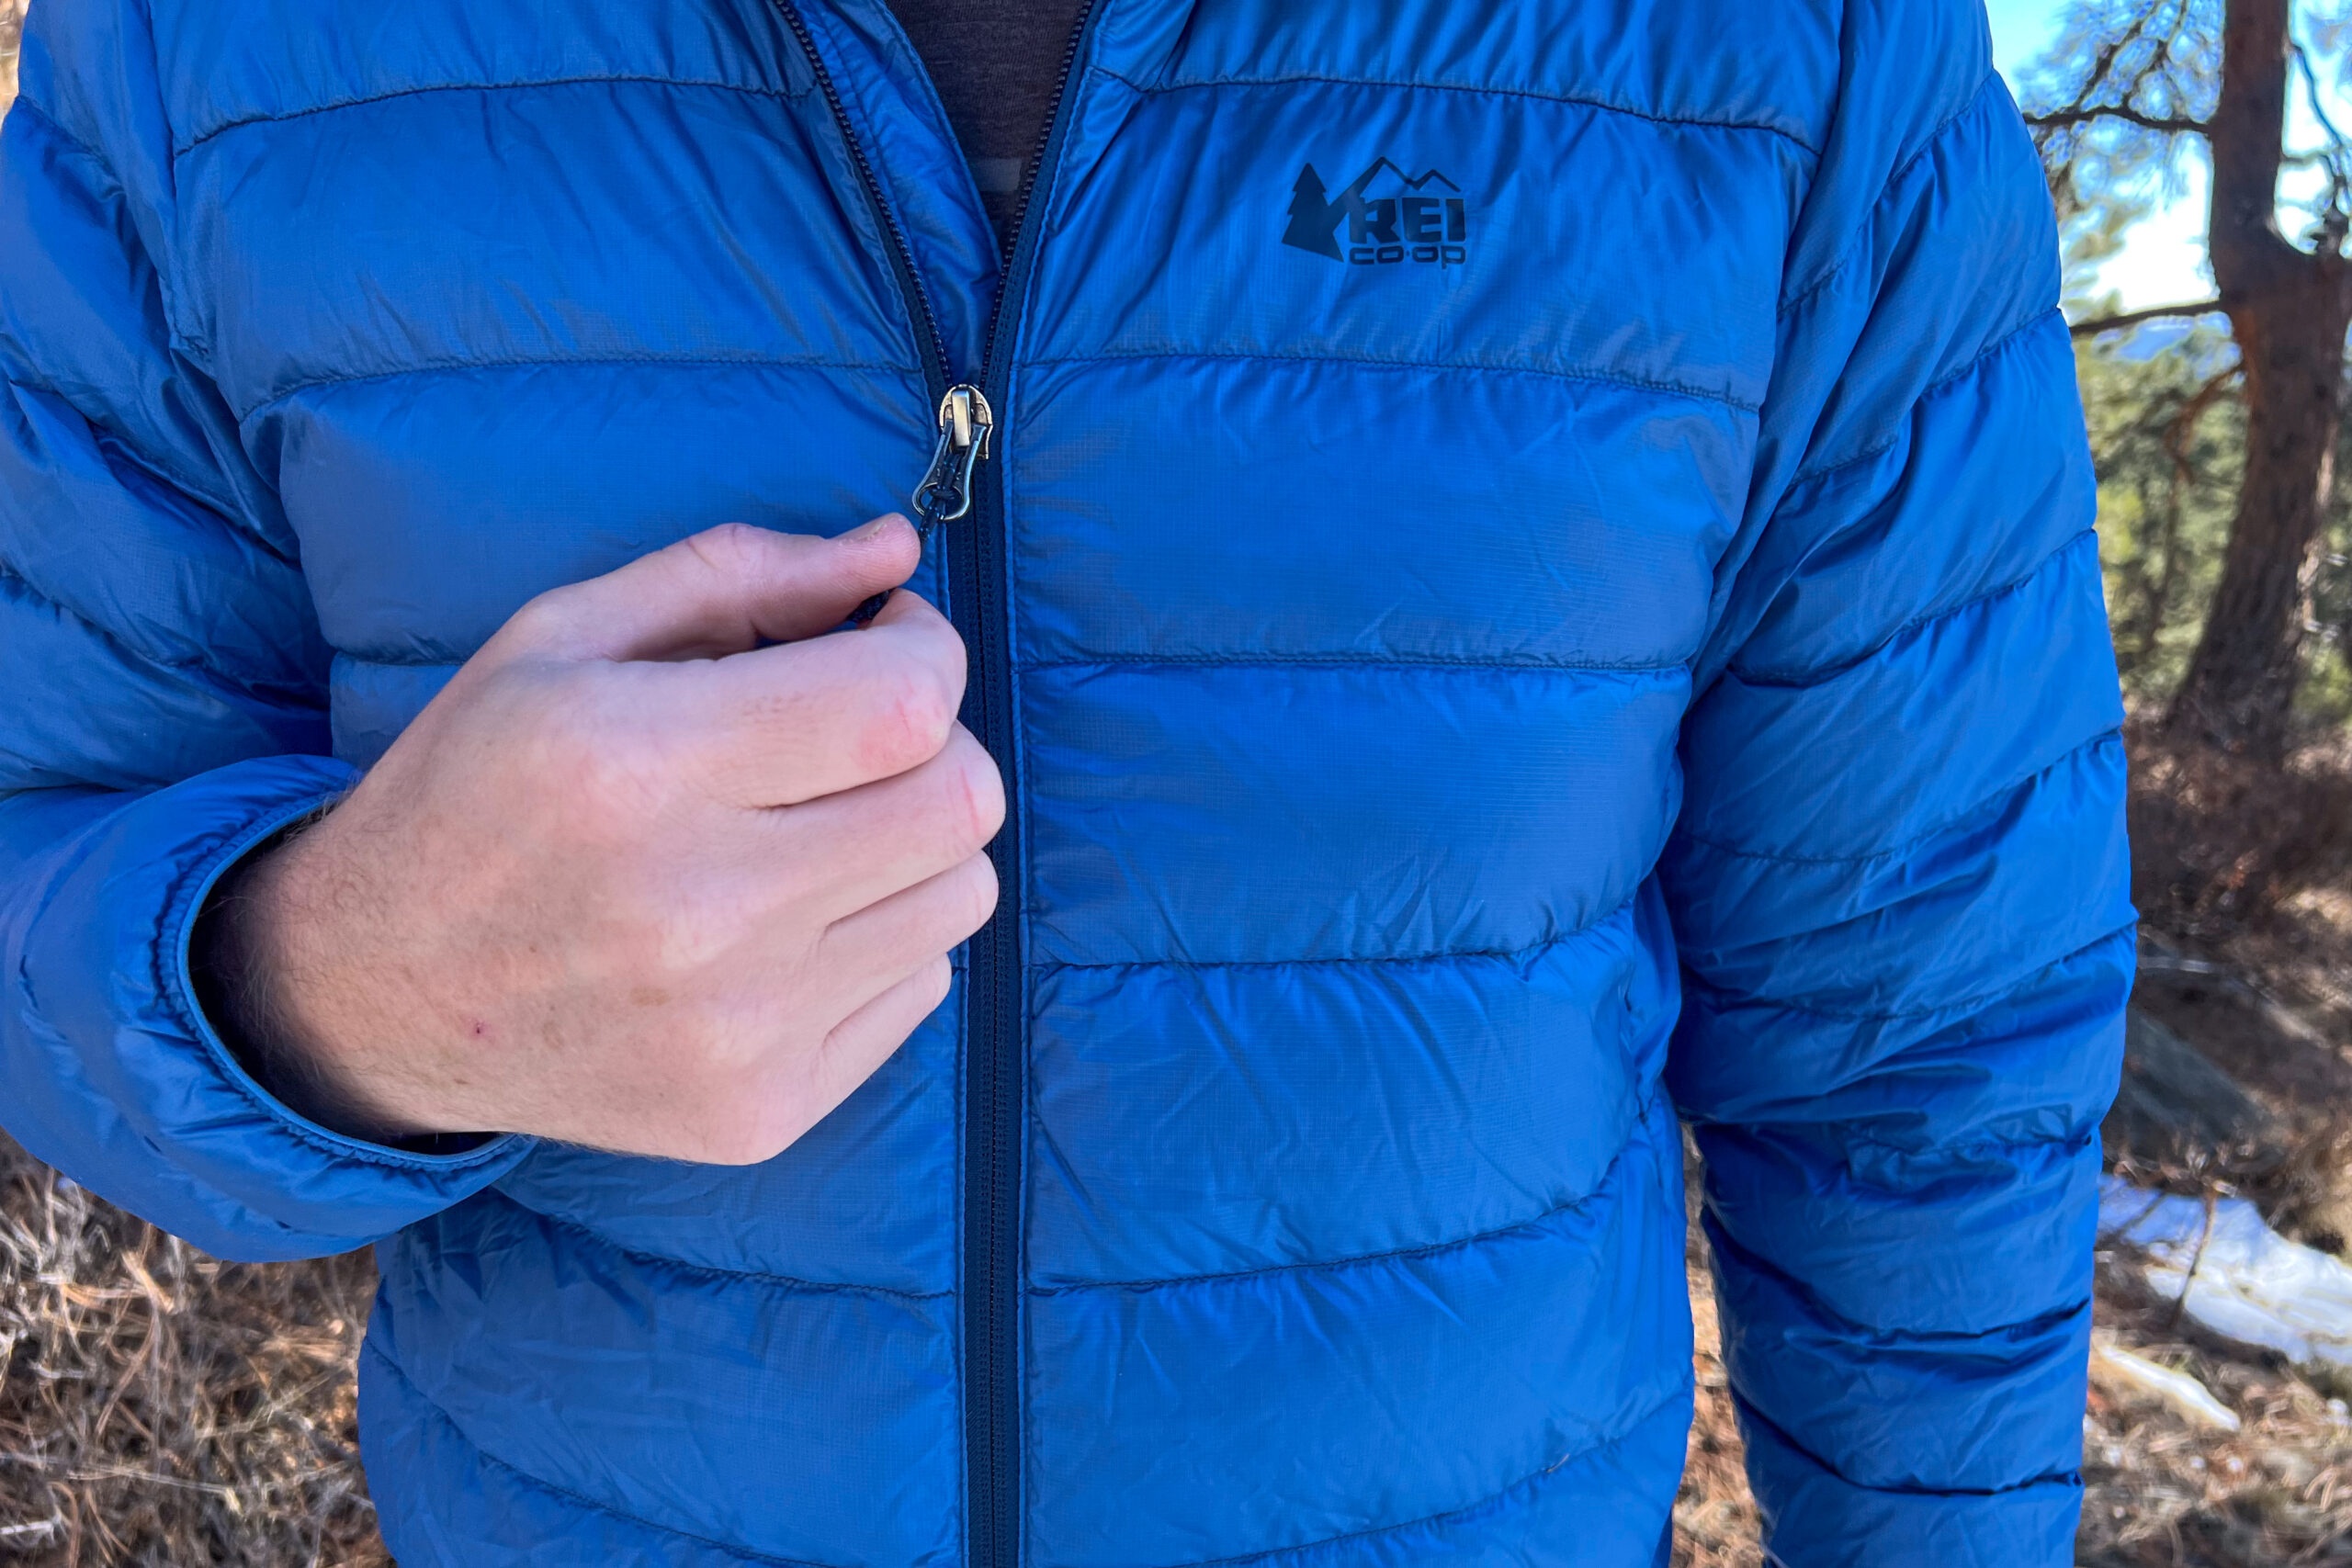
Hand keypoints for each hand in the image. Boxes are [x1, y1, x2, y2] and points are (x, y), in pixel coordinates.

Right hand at [197, 518, 1000, 1163]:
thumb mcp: (561, 639)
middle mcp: (699, 912)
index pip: (905, 705)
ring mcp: (739, 1031)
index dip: (926, 652)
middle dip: (935, 740)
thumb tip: (895, 550)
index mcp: (637, 767)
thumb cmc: (474, 788)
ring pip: (963, 894)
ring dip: (916, 840)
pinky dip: (882, 936)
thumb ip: (739, 574)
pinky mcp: (763, 1111)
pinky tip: (784, 922)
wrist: (373, 997)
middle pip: (960, 802)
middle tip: (856, 731)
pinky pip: (922, 986)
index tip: (885, 642)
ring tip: (814, 828)